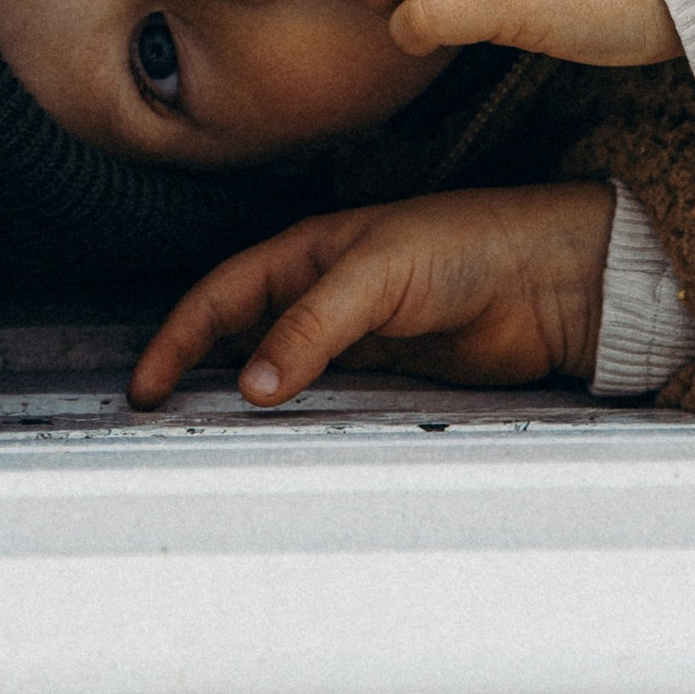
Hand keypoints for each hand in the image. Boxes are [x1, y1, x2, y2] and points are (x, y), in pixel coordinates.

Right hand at [129, 184, 617, 410]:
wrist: (548, 281)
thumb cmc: (467, 243)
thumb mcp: (378, 271)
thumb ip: (314, 324)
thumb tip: (251, 383)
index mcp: (306, 251)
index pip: (221, 295)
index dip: (178, 339)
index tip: (146, 386)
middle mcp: (321, 293)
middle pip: (241, 338)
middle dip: (198, 376)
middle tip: (163, 428)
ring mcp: (353, 339)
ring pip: (280, 376)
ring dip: (247, 406)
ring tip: (213, 448)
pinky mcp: (388, 377)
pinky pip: (327, 403)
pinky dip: (299, 425)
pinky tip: (286, 450)